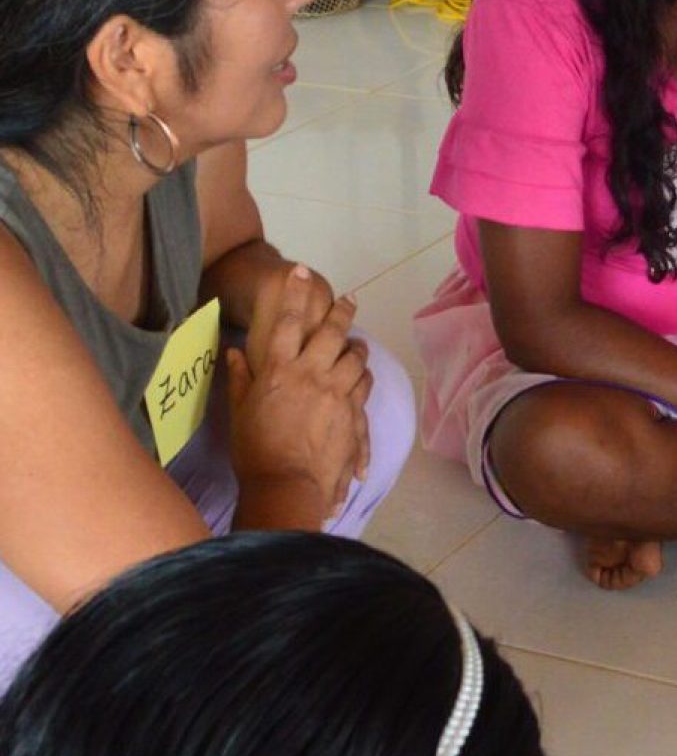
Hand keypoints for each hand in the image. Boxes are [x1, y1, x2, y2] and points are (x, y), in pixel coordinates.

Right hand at [229, 268, 369, 522]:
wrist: (286, 484)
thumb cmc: (254, 448)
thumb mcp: (240, 410)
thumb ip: (241, 377)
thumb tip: (234, 352)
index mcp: (280, 369)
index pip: (290, 320)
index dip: (297, 293)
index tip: (302, 271)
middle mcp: (313, 374)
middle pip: (334, 332)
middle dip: (342, 311)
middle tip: (348, 299)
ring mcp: (338, 393)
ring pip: (357, 359)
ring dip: (357, 347)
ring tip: (357, 342)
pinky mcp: (354, 414)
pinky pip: (364, 389)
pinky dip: (363, 380)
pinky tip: (362, 377)